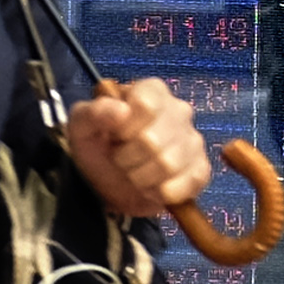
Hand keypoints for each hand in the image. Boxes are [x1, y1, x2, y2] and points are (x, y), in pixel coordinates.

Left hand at [65, 77, 212, 219]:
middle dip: (128, 159)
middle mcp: (179, 111)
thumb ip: (94, 112)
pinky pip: (189, 183)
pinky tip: (153, 188)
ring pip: (169, 164)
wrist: (108, 183)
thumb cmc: (98, 146)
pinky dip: (163, 192)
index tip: (115, 137)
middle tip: (121, 161)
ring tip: (135, 175)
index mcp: (152, 91)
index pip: (146, 106)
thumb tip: (121, 111)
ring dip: (142, 178)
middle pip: (154, 140)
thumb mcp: (82, 127)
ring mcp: (193, 140)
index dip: (126, 128)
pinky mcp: (201, 170)